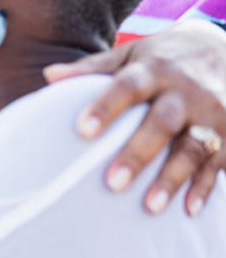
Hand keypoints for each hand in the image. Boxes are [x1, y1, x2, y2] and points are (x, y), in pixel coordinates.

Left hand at [44, 19, 225, 215]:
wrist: (224, 47)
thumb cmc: (163, 58)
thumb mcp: (131, 55)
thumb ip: (93, 68)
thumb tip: (49, 76)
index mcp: (155, 70)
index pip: (127, 87)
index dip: (105, 107)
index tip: (81, 130)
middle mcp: (187, 91)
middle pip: (162, 123)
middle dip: (138, 153)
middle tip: (111, 183)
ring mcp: (212, 113)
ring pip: (194, 147)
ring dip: (173, 178)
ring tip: (150, 207)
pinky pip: (219, 162)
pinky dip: (206, 187)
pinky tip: (189, 210)